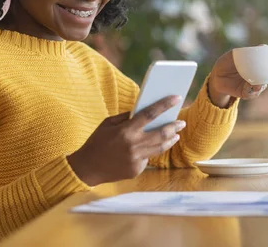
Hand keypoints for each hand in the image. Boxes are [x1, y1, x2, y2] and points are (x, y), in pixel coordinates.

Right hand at [67, 96, 186, 185]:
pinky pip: (148, 158)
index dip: (164, 105)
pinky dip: (150, 151)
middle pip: (161, 134)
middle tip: (181, 122)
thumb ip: (126, 117)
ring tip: (175, 134)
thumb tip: (144, 111)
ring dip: (170, 140)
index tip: (177, 97)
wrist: (87, 168)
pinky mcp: (136, 170)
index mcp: (125, 131)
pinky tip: (152, 147)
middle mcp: (133, 145)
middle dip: (174, 126)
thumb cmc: (97, 142)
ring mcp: (136, 160)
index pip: (149, 114)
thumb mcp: (108, 124)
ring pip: (160, 148)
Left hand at [208, 47, 267, 107]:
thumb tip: (263, 47)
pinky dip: (252, 91)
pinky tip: (249, 87)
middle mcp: (258, 75)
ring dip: (260, 86)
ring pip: (261, 87)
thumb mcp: (235, 54)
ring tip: (256, 85)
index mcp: (258, 65)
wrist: (216, 75)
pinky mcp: (246, 93)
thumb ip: (248, 52)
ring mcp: (253, 85)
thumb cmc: (227, 62)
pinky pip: (252, 93)